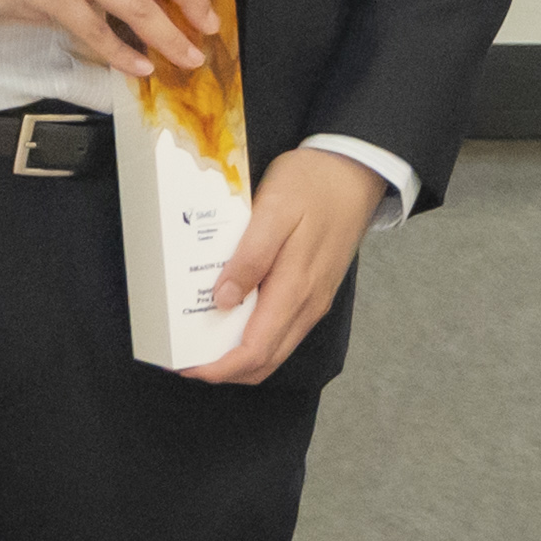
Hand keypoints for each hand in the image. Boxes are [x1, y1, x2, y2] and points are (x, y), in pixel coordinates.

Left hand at [182, 147, 383, 387]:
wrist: (354, 170)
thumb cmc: (311, 185)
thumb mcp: (273, 211)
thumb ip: (250, 258)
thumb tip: (223, 300)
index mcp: (296, 288)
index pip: (256, 350)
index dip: (220, 368)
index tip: (186, 367)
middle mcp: (308, 304)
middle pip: (265, 360)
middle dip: (225, 369)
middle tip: (186, 359)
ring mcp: (315, 299)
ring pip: (275, 349)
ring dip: (239, 355)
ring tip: (203, 341)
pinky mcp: (316, 291)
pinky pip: (283, 330)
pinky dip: (254, 337)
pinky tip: (232, 317)